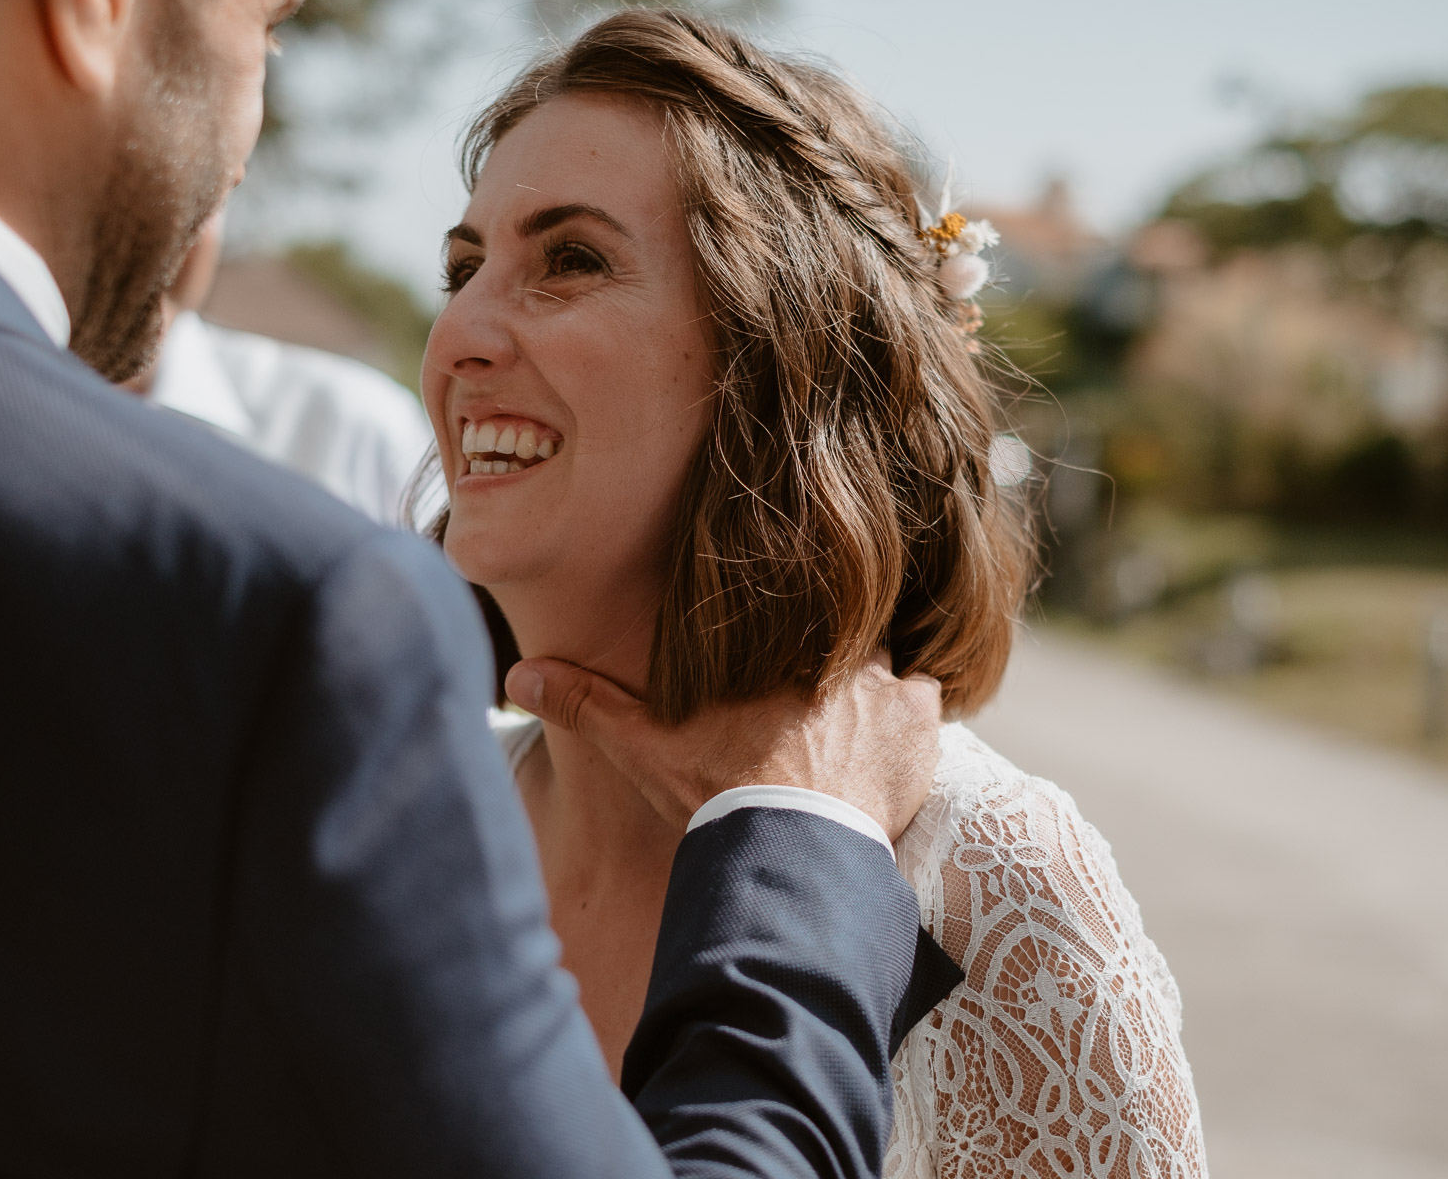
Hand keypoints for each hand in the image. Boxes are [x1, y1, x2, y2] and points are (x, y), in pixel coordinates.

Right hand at [504, 652, 941, 841]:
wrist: (791, 846)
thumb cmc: (719, 789)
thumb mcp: (645, 744)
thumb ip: (588, 703)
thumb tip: (517, 676)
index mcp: (776, 639)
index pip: (793, 602)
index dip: (787, 624)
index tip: (776, 649)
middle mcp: (838, 646)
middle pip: (844, 630)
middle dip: (833, 653)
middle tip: (812, 692)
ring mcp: (888, 683)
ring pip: (890, 660)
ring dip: (876, 684)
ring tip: (853, 721)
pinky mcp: (922, 728)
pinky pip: (930, 700)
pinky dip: (914, 719)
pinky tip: (891, 744)